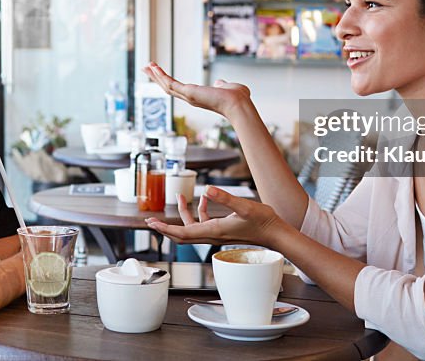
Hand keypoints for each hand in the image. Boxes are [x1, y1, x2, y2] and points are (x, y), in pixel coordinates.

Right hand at [143, 62, 251, 118]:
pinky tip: (154, 68)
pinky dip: (161, 75)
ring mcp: (188, 97)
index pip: (178, 89)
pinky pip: (171, 83)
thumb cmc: (237, 99)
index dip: (167, 81)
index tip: (159, 74)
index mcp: (198, 97)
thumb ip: (221, 85)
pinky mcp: (189, 93)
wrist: (239, 104)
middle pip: (168, 88)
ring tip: (146, 66)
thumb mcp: (227, 87)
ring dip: (156, 75)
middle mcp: (190, 98)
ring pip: (166, 86)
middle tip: (146, 68)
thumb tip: (220, 83)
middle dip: (156, 78)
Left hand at [145, 187, 281, 246]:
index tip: (151, 223)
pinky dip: (199, 211)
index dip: (165, 229)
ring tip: (179, 196)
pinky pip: (204, 223)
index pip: (182, 233)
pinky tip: (205, 198)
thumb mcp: (243, 205)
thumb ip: (225, 197)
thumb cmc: (261, 221)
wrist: (274, 233)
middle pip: (181, 235)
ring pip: (192, 227)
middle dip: (165, 228)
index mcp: (213, 231)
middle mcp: (212, 235)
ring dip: (183, 214)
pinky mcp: (222, 230)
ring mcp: (216, 233)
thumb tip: (207, 188)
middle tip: (151, 220)